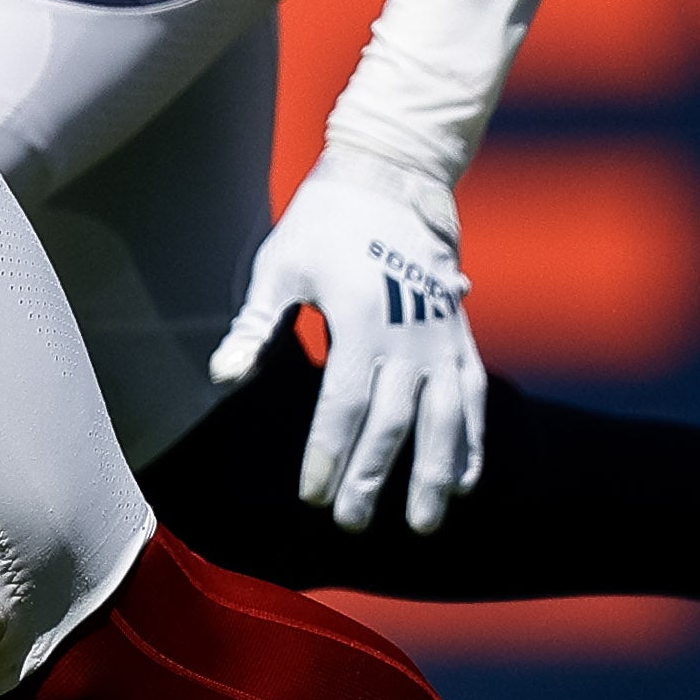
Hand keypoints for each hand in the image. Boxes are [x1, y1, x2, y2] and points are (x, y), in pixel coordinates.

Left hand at [212, 145, 486, 533]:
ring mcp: (443, 335)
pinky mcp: (461, 333)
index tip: (314, 496)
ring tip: (422, 523)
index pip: (345, 404)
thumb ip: (255, 325)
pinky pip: (474, 397)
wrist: (392, 176)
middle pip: (394, 422)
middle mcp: (410, 333)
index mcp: (361, 317)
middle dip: (373, 477)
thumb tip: (224, 375)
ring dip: (434, 474)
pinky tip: (463, 483)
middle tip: (352, 524)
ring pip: (447, 419)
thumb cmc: (324, 223)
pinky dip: (472, 442)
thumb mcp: (280, 264)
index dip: (329, 454)